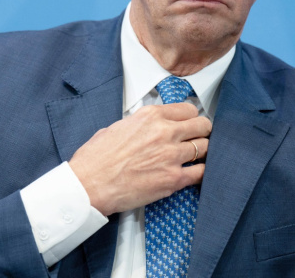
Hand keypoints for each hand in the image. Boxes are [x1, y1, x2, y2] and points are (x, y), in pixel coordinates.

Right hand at [68, 102, 210, 215]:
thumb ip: (140, 124)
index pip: (188, 109)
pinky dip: (200, 172)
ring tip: (195, 156)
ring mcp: (171, 156)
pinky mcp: (173, 179)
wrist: (89, 185)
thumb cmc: (96, 158)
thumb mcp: (118, 126)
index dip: (191, 117)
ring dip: (202, 152)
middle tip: (198, 138)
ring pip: (205, 147)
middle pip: (202, 125)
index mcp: (150, 116)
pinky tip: (193, 172)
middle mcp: (164, 132)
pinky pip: (200, 172)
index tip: (190, 123)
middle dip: (202, 131)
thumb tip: (149, 128)